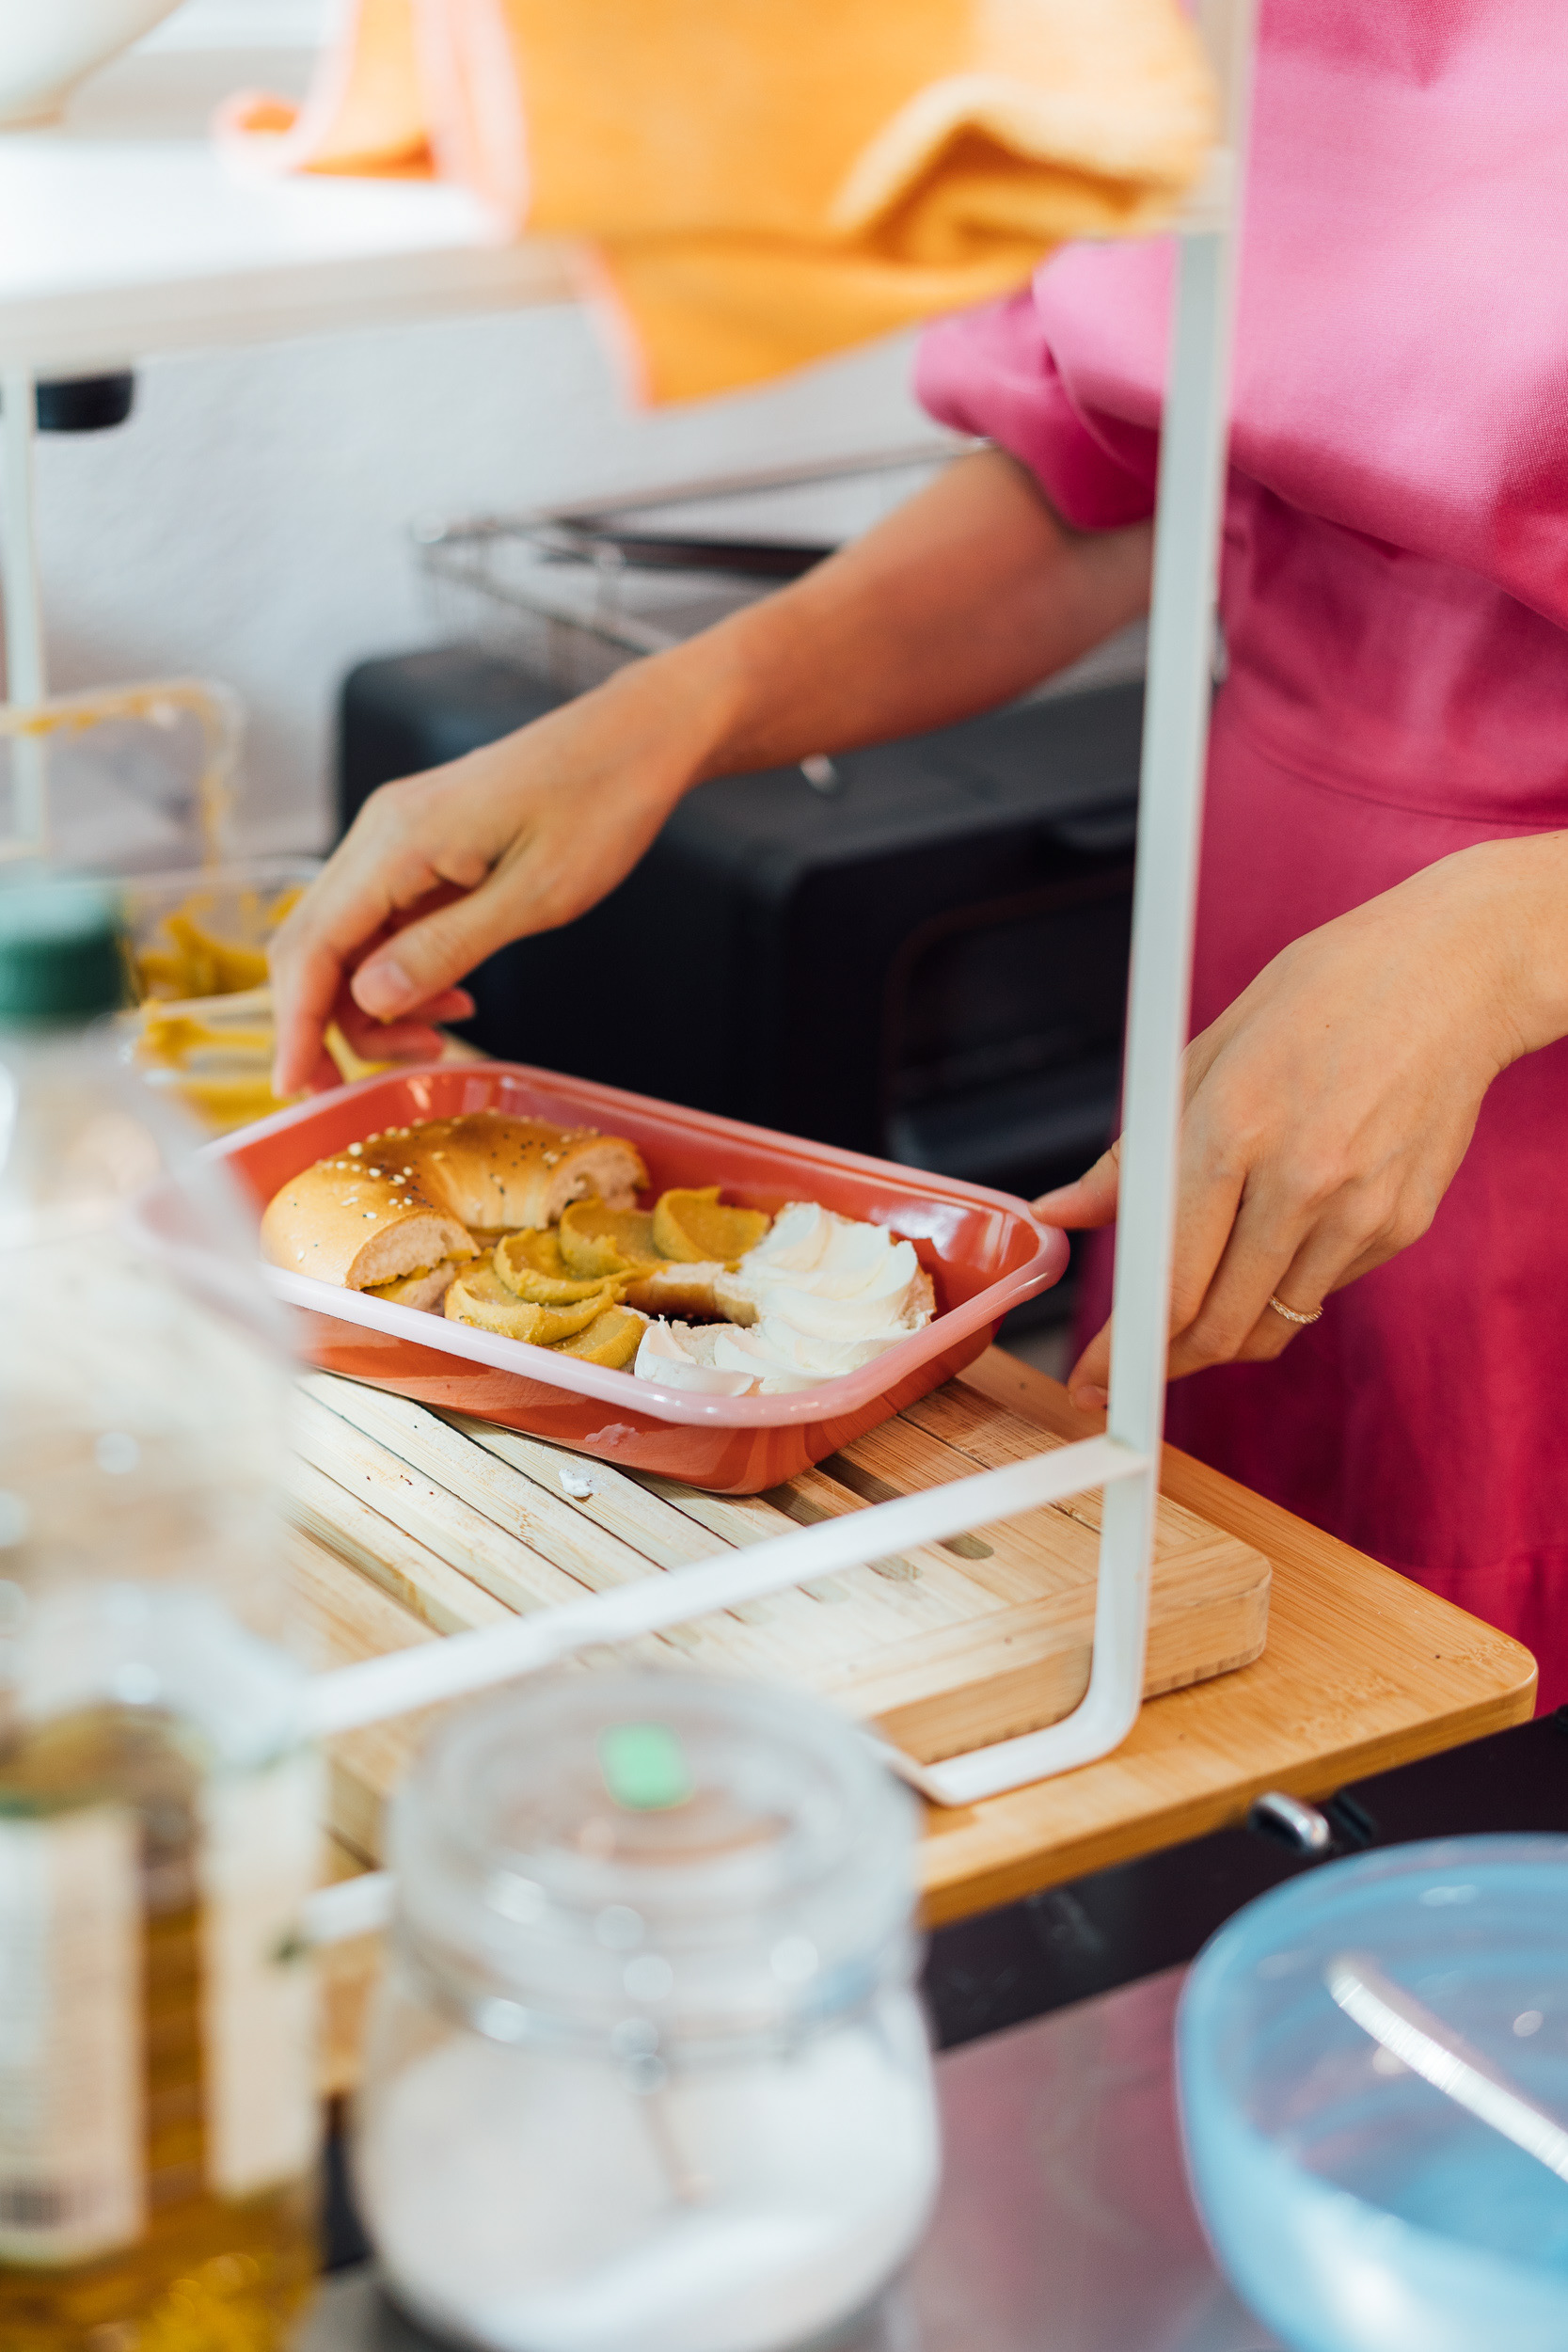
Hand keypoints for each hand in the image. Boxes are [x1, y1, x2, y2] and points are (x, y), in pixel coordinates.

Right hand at [270, 654, 717, 1095]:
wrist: (636, 740)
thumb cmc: (599, 805)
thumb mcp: (535, 895)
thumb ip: (445, 948)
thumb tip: (367, 1000)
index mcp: (397, 842)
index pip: (311, 948)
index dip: (294, 1025)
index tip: (293, 1091)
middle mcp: (380, 836)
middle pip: (313, 950)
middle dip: (329, 1027)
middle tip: (370, 1088)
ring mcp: (397, 842)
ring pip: (348, 944)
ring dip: (377, 1005)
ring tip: (440, 1037)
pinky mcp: (421, 852)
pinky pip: (385, 926)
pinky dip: (403, 973)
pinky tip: (453, 997)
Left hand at [1033, 838, 1566, 1415]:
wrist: (1449, 976)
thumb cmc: (1316, 1000)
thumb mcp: (1202, 1057)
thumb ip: (1132, 1157)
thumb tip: (1063, 1212)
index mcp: (1231, 1130)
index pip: (1169, 1281)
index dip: (1124, 1347)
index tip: (1095, 1378)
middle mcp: (1299, 1181)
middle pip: (1220, 1325)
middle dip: (1167, 1362)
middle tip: (1136, 1365)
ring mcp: (1359, 1210)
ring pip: (1273, 1323)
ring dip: (1225, 1333)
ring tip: (1198, 1310)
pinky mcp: (1401, 1224)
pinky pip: (1323, 1290)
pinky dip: (1285, 1288)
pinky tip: (1278, 1239)